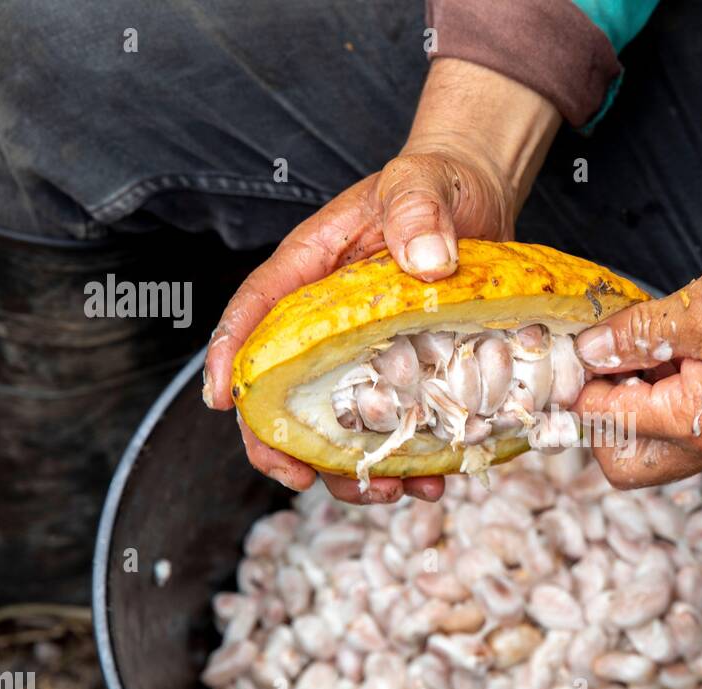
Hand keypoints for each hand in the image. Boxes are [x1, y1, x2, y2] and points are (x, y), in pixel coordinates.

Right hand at [203, 59, 559, 503]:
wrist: (480, 199)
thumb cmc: (438, 184)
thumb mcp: (423, 183)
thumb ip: (417, 209)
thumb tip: (428, 261)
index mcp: (311, 270)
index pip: (256, 313)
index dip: (230, 357)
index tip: (221, 402)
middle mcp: (328, 322)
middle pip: (285, 389)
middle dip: (284, 443)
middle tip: (302, 479)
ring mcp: (367, 354)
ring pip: (340, 423)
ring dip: (353, 468)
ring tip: (386, 492)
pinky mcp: (406, 373)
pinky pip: (397, 425)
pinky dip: (410, 459)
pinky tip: (435, 479)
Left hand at [572, 249, 701, 487]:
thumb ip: (641, 333)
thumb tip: (590, 349)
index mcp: (694, 422)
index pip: (606, 422)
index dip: (579, 384)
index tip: (570, 348)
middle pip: (623, 464)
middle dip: (598, 419)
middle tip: (600, 365)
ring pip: (652, 451)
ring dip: (630, 409)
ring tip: (636, 353)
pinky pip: (681, 429)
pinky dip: (661, 399)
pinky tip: (667, 354)